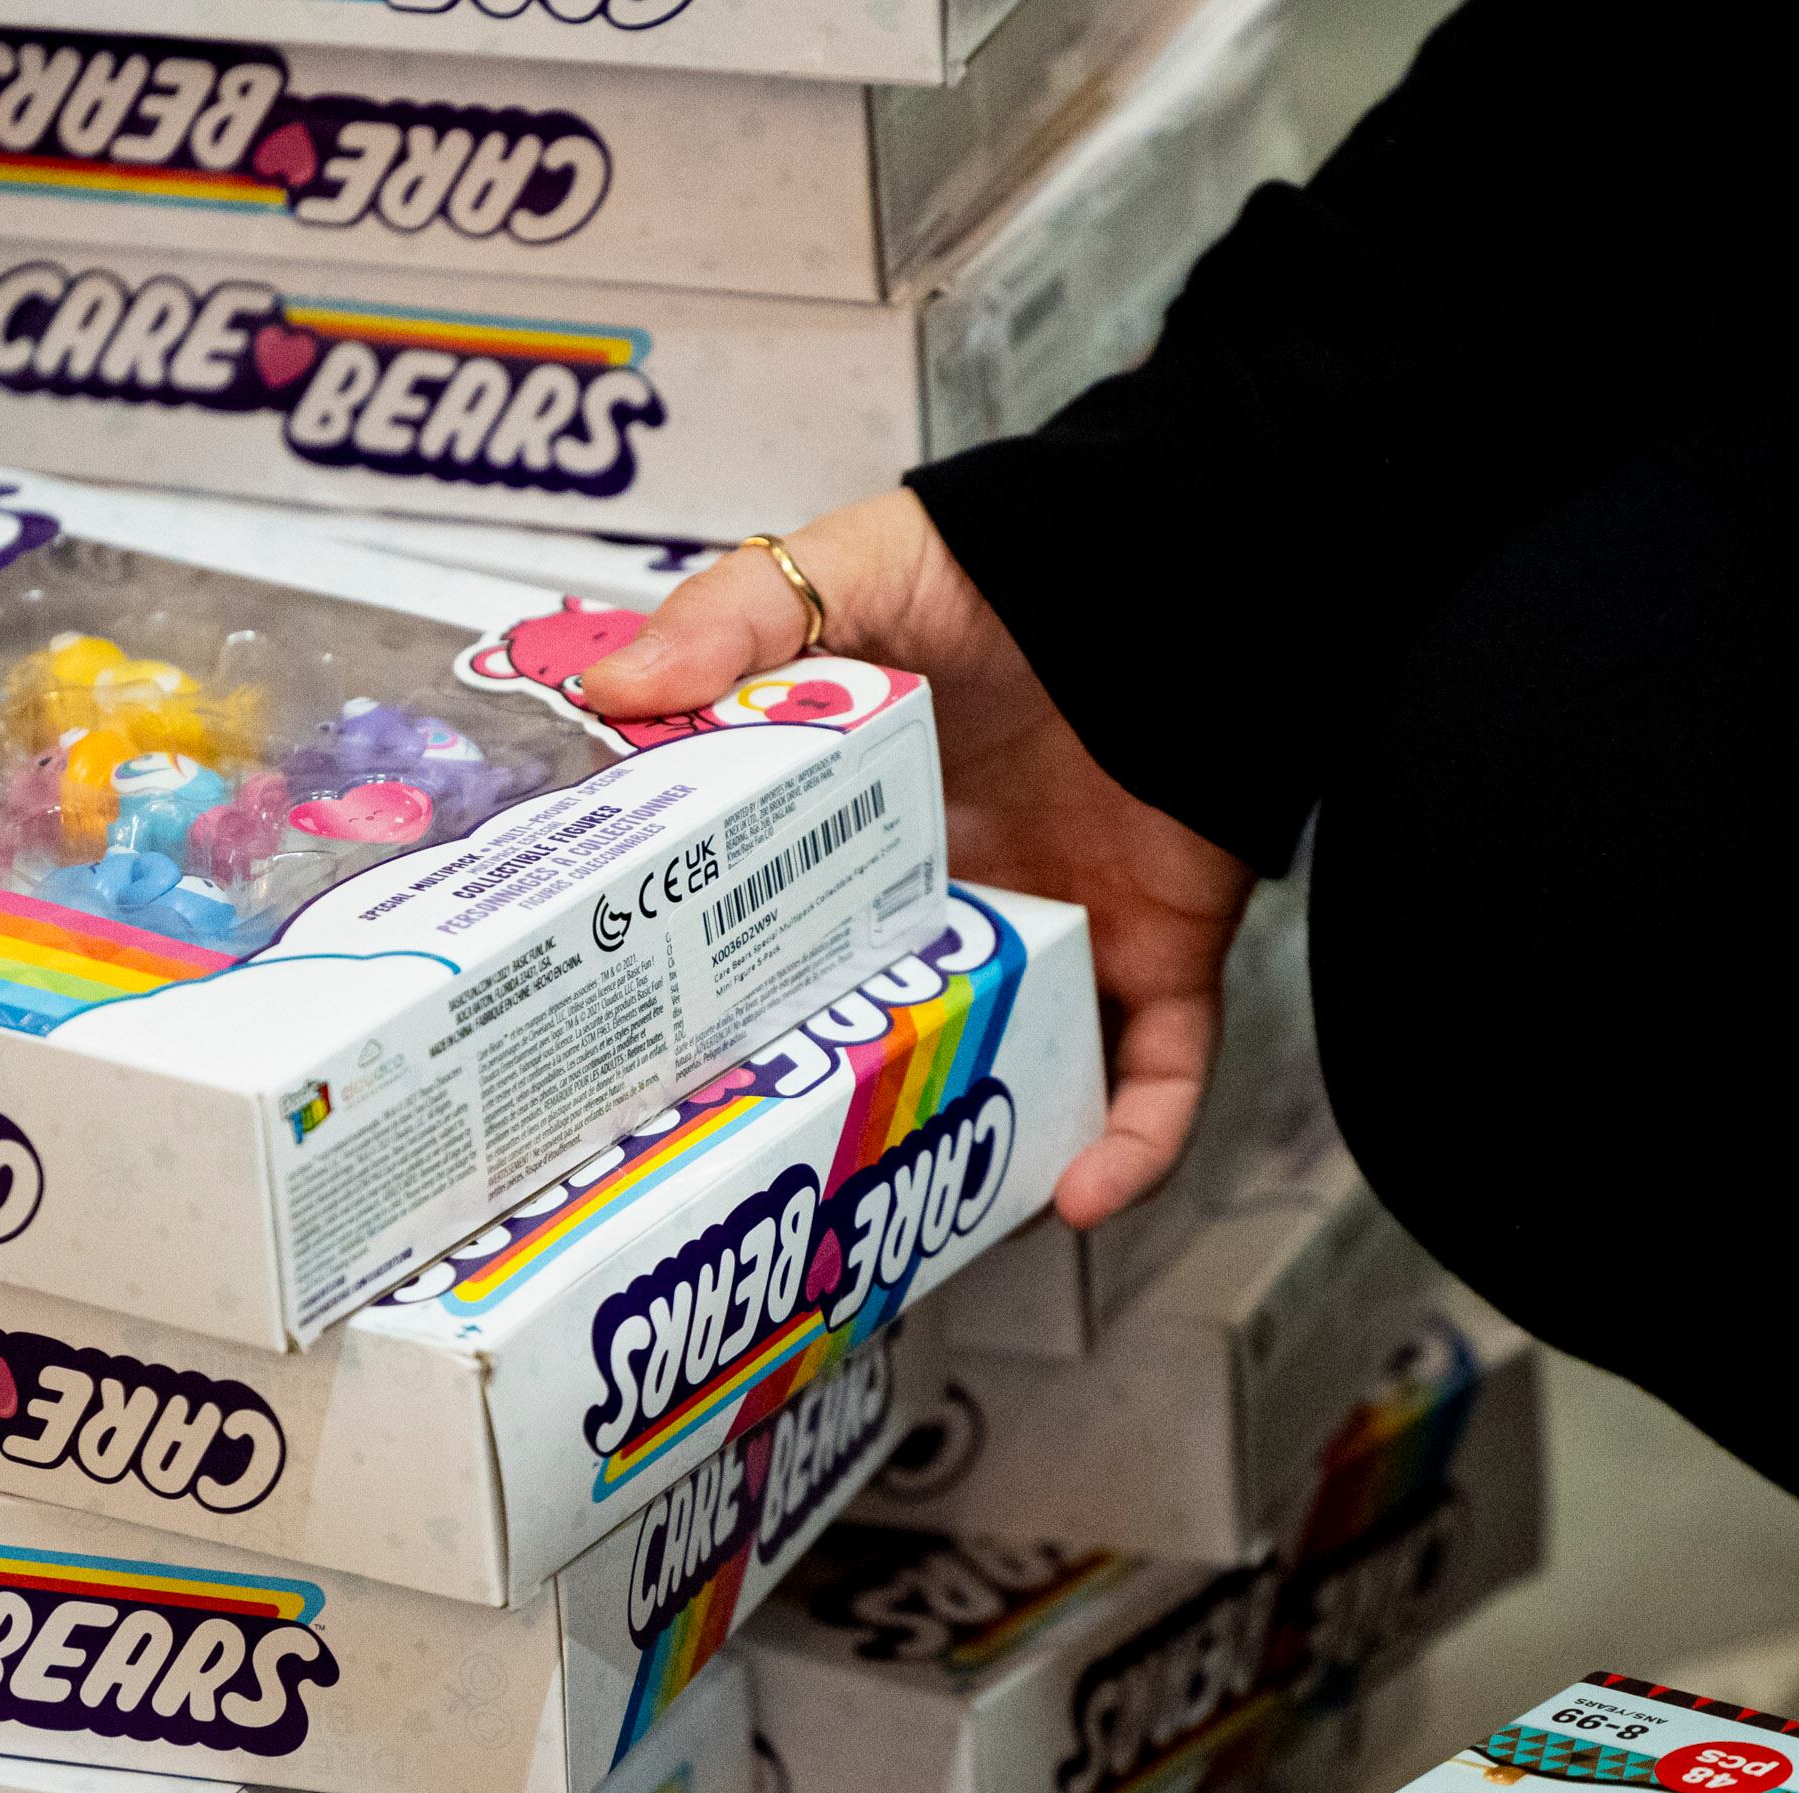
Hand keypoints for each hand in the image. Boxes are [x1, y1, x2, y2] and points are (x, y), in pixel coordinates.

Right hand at [581, 491, 1255, 1227]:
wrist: (1190, 564)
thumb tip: (609, 687)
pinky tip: (1079, 1195)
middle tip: (747, 1164)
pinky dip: (1131, 1146)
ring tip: (898, 1223)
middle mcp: (950, 893)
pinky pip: (1154, 1079)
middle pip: (873, 1025)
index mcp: (859, 824)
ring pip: (1004, 1073)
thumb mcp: (849, 573)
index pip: (770, 930)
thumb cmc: (1014, 564)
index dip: (715, 999)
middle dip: (824, 1101)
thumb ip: (734, 622)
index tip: (652, 1060)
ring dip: (967, 1146)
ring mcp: (1056, 932)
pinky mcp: (1158, 953)